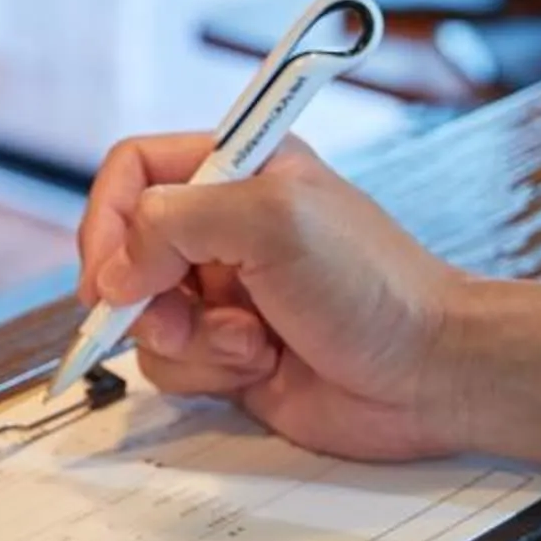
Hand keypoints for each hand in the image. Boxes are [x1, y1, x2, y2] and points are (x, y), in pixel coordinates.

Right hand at [78, 134, 472, 460]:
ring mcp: (226, 293)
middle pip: (127, 250)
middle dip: (142, 293)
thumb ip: (177, 222)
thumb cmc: (375, 287)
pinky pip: (173, 364)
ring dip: (187, 338)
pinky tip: (262, 366)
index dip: (108, 218)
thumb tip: (117, 269)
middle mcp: (226, 226)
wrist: (431, 374)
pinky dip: (208, 371)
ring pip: (144, 317)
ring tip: (249, 343)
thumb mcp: (274, 221)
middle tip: (172, 316)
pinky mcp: (230, 352)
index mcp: (239, 167)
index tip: (112, 271)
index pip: (133, 170)